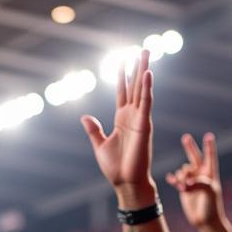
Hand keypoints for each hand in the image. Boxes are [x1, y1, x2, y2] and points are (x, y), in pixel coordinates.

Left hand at [81, 49, 154, 206]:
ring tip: (146, 53)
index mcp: (122, 119)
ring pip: (142, 90)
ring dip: (144, 71)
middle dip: (138, 67)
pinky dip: (147, 89)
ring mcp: (140, 119)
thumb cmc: (115, 168)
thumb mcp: (99, 145)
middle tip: (144, 48)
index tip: (123, 60)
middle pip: (136, 86)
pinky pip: (146, 103)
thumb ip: (94, 130)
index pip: (123, 92)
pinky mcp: (145, 126)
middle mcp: (133, 116)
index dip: (123, 76)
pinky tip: (147, 74)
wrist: (125, 183)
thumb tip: (84, 116)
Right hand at [165, 132, 224, 229]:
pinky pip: (176, 181)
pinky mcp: (184, 190)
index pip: (209, 156)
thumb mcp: (209, 191)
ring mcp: (192, 182)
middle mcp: (201, 175)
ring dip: (182, 177)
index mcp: (210, 173)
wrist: (205, 220)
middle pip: (194, 158)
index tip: (208, 136)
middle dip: (189, 147)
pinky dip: (173, 179)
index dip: (209, 146)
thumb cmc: (211, 205)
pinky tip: (170, 178)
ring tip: (185, 187)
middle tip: (185, 137)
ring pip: (183, 171)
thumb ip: (198, 183)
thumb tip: (184, 183)